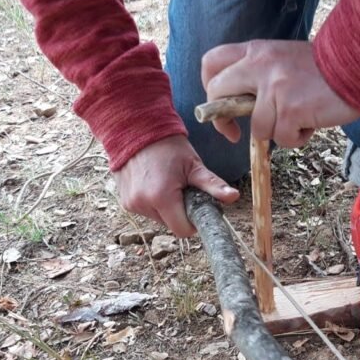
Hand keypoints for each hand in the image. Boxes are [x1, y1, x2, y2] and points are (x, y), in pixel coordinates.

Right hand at [113, 135, 239, 236]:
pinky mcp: (124, 202)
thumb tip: (235, 196)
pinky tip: (153, 183)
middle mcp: (143, 204)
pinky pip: (146, 210)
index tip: (195, 203)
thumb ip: (213, 185)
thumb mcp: (194, 165)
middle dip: (180, 211)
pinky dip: (153, 202)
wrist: (137, 129)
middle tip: (181, 188)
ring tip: (166, 182)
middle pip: (171, 224)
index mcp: (162, 197)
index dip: (193, 221)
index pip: (183, 230)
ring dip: (166, 207)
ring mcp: (131, 204)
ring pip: (158, 219)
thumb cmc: (168, 146)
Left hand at [201, 40, 359, 146]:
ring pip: (256, 127)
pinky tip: (312, 123)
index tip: (220, 106)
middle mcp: (260, 65)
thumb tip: (243, 103)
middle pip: (218, 93)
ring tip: (301, 120)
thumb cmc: (327, 68)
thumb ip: (261, 73)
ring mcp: (274, 88)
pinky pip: (282, 138)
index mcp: (256, 51)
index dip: (209, 88)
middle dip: (222, 120)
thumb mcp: (285, 59)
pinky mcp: (290, 109)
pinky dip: (297, 138)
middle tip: (235, 134)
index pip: (211, 62)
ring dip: (278, 132)